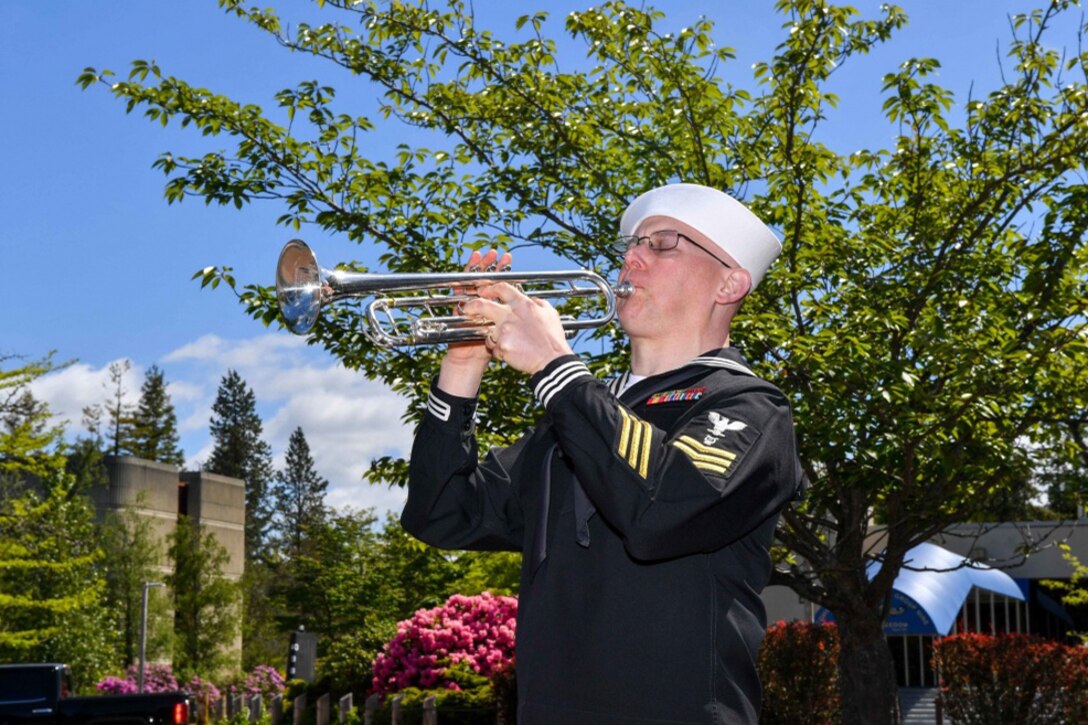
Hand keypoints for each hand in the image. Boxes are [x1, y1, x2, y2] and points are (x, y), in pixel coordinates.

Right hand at [437, 248, 510, 396]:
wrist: (472, 361)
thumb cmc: (489, 348)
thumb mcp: (511, 335)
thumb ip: (518, 321)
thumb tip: (531, 305)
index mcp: (498, 309)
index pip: (501, 286)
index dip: (504, 272)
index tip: (508, 259)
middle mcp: (484, 305)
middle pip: (487, 279)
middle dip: (491, 266)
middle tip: (495, 253)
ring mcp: (470, 305)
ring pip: (473, 281)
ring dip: (477, 267)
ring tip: (481, 254)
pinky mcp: (457, 308)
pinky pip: (460, 290)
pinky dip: (463, 278)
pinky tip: (466, 267)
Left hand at [464, 282, 573, 374]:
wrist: (552, 361)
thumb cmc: (553, 339)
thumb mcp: (550, 314)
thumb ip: (539, 304)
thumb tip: (532, 300)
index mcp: (523, 305)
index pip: (502, 288)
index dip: (490, 288)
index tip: (483, 291)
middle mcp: (511, 315)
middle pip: (482, 305)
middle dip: (471, 306)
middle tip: (467, 309)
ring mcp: (504, 331)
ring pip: (488, 332)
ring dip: (494, 339)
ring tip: (509, 345)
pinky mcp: (501, 346)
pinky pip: (495, 349)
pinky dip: (501, 352)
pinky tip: (513, 355)